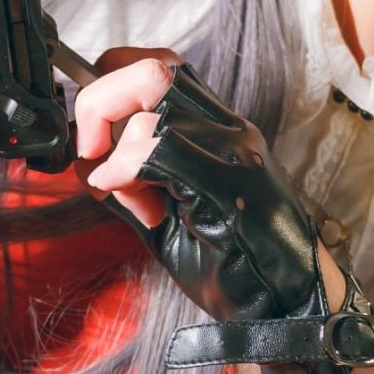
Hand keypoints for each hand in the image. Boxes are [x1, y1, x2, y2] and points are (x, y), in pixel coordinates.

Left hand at [74, 53, 373, 373]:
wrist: (287, 307)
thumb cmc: (232, 268)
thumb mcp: (167, 216)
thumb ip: (131, 183)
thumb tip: (87, 163)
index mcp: (216, 131)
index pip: (160, 66)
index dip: (112, 82)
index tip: (92, 133)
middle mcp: (228, 129)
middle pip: (152, 69)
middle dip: (100, 101)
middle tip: (90, 151)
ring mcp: (233, 150)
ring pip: (153, 99)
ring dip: (113, 145)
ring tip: (117, 191)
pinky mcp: (229, 181)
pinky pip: (158, 149)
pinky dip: (123, 170)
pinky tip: (129, 203)